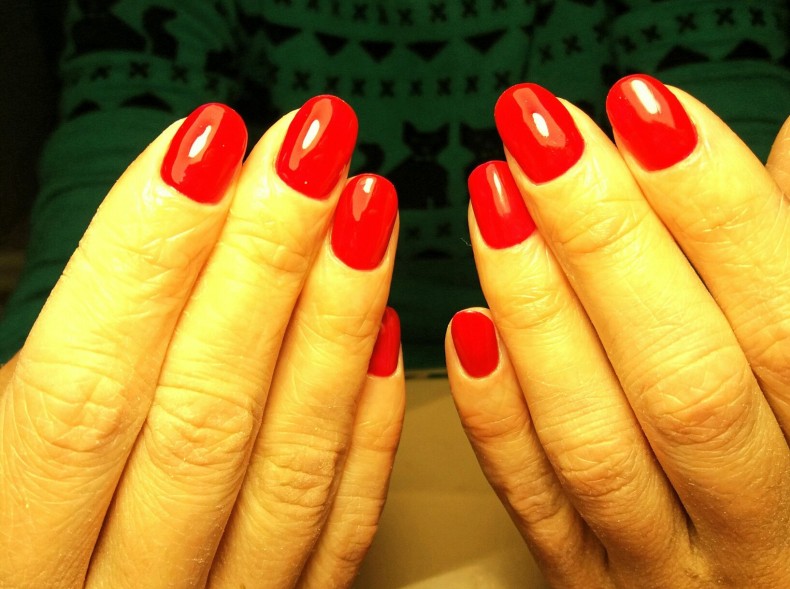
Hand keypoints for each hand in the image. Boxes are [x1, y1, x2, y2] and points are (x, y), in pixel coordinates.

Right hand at [0, 97, 404, 587]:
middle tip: (314, 151)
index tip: (209, 143)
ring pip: (291, 467)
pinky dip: (369, 429)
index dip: (148, 256)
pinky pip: (340, 529)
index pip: (84, 388)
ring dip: (336, 325)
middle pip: (205, 414)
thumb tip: (158, 234)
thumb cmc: (28, 525)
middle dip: (266, 264)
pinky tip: (386, 330)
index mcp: (11, 549)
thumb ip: (54, 381)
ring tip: (367, 211)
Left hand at [447, 75, 789, 586]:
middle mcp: (765, 524)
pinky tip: (465, 327)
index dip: (714, 208)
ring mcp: (671, 567)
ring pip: (594, 442)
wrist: (764, 583)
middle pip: (681, 378)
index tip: (644, 109)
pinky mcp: (590, 586)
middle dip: (603, 241)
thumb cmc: (787, 444)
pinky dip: (496, 415)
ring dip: (536, 311)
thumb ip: (785, 268)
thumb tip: (780, 147)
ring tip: (493, 202)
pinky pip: (534, 507)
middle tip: (538, 137)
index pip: (781, 319)